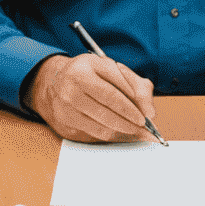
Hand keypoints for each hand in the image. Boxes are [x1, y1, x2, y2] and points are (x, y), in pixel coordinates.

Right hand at [25, 54, 157, 142]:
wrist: (55, 81)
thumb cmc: (89, 73)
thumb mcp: (112, 69)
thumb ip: (136, 85)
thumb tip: (150, 112)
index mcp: (83, 69)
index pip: (111, 93)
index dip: (130, 108)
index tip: (145, 118)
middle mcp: (71, 89)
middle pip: (106, 112)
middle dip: (130, 122)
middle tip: (146, 129)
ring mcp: (65, 108)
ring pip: (101, 127)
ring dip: (124, 132)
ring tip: (138, 132)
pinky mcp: (65, 123)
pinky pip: (94, 134)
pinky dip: (113, 136)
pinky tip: (123, 133)